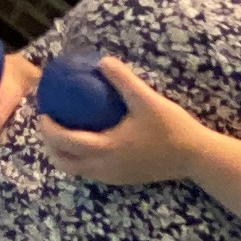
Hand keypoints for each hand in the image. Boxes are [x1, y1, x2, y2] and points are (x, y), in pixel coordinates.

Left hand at [30, 57, 208, 186]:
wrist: (197, 158)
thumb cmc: (172, 128)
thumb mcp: (146, 99)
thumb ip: (123, 79)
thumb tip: (102, 60)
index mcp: (105, 149)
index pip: (63, 142)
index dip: (47, 128)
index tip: (43, 111)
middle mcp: (104, 168)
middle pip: (62, 162)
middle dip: (49, 144)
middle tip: (49, 123)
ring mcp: (113, 177)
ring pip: (76, 171)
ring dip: (62, 154)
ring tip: (63, 131)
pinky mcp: (122, 179)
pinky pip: (90, 172)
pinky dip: (79, 160)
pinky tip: (87, 141)